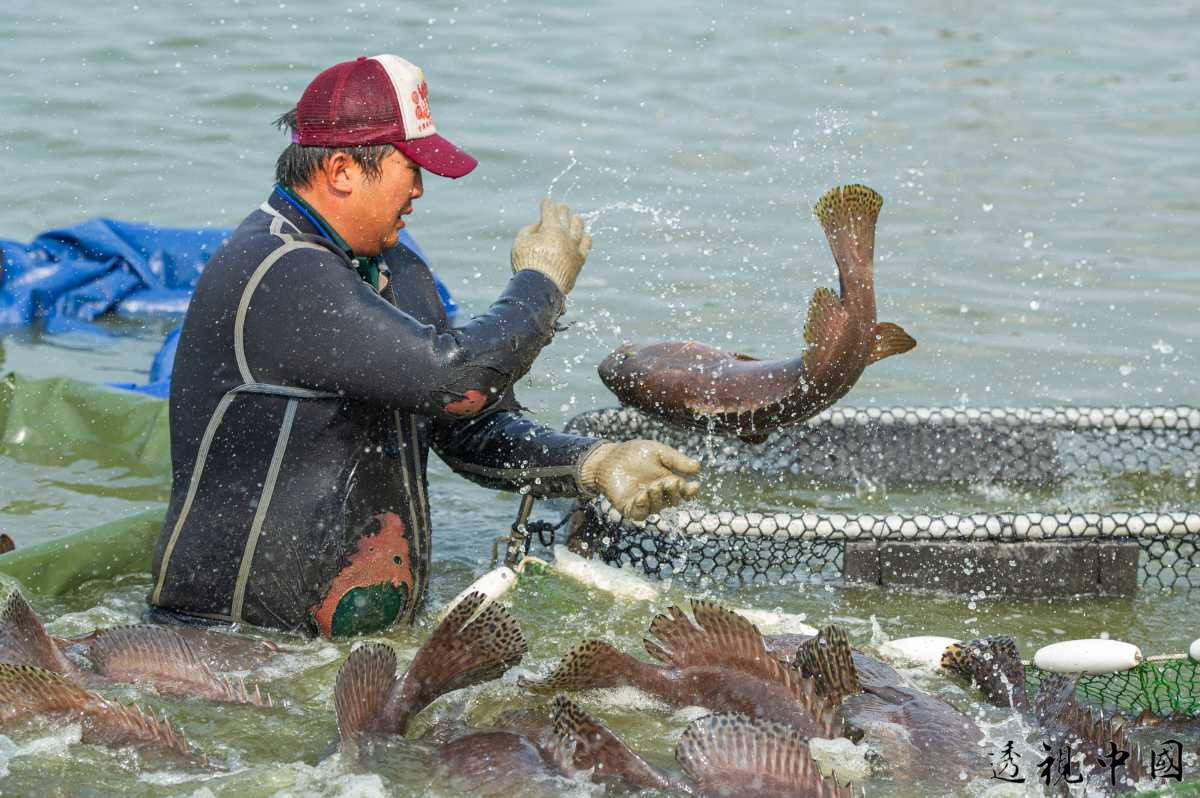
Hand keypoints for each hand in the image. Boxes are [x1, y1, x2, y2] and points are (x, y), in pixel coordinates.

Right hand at [511, 197, 591, 294]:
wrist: (541, 288)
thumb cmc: (527, 265)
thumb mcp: (520, 243)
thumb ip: (529, 230)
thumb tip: (539, 226)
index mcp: (550, 228)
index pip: (550, 210)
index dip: (547, 204)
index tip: (546, 201)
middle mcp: (566, 234)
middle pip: (566, 216)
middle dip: (562, 210)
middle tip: (561, 207)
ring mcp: (575, 247)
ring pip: (579, 228)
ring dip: (576, 221)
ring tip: (576, 219)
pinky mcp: (580, 260)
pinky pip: (586, 245)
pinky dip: (586, 239)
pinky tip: (586, 236)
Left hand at [579, 440, 700, 521]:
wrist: (609, 457)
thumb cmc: (634, 453)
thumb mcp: (658, 452)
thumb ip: (676, 460)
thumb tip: (698, 468)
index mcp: (668, 482)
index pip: (684, 491)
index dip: (691, 491)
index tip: (695, 485)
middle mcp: (659, 495)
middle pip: (673, 501)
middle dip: (673, 493)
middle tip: (670, 481)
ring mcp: (644, 503)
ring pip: (657, 508)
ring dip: (658, 498)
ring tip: (654, 486)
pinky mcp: (629, 507)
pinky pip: (639, 513)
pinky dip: (642, 507)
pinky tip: (641, 496)